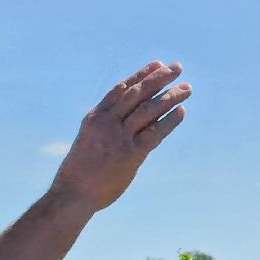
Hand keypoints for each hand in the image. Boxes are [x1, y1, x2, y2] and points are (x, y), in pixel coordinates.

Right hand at [51, 61, 190, 212]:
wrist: (72, 194)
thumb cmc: (79, 172)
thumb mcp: (87, 142)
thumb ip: (105, 130)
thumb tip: (126, 124)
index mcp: (94, 118)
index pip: (120, 90)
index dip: (140, 75)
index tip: (157, 65)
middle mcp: (107, 123)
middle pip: (137, 94)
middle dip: (159, 78)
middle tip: (177, 68)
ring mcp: (119, 138)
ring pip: (149, 109)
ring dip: (170, 96)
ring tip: (187, 89)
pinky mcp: (131, 154)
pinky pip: (155, 133)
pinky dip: (169, 121)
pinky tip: (181, 111)